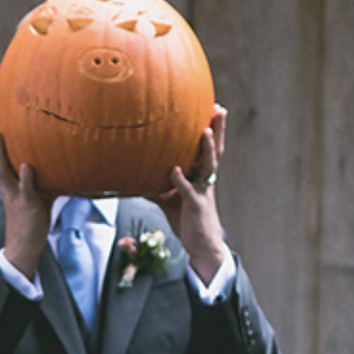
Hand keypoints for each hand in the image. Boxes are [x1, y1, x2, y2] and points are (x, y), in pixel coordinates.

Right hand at [0, 115, 50, 278]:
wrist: (25, 245)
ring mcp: (15, 194)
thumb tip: (65, 159)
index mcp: (8, 182)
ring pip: (3, 171)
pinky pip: (25, 190)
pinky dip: (25, 178)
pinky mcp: (27, 205)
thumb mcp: (39, 192)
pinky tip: (26, 166)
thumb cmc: (33, 217)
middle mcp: (8, 186)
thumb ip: (46, 176)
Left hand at [159, 107, 229, 279]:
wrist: (202, 246)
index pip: (209, 149)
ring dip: (206, 149)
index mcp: (202, 176)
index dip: (213, 129)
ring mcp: (202, 192)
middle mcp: (205, 180)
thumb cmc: (187, 219)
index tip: (214, 108)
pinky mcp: (195, 207)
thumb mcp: (169, 198)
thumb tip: (133, 176)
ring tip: (204, 131)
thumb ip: (156, 185)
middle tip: (220, 108)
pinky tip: (174, 170)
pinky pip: (187, 191)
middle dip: (218, 129)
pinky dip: (180, 180)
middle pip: (215, 151)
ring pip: (207, 167)